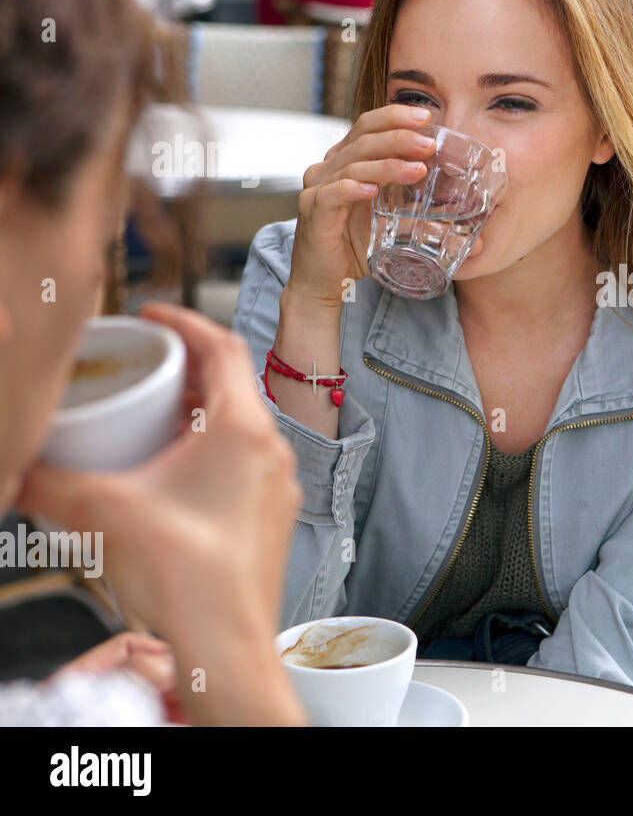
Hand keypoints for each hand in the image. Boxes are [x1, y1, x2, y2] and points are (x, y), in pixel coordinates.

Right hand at [17, 302, 305, 723]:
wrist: (226, 649)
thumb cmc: (187, 579)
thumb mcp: (104, 513)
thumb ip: (50, 483)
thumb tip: (17, 470)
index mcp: (245, 430)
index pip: (223, 347)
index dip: (185, 321)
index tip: (152, 315)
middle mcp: (272, 451)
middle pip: (231, 387)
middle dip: (184, 372)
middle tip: (142, 369)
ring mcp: (275, 487)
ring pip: (237, 429)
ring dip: (195, 416)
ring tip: (148, 421)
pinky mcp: (268, 519)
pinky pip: (240, 465)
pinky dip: (205, 454)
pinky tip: (167, 475)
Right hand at [286, 103, 437, 307]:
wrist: (323, 281)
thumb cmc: (355, 248)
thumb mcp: (394, 225)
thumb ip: (422, 215)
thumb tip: (472, 229)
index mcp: (346, 161)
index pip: (368, 126)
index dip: (395, 116)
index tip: (426, 116)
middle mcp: (329, 168)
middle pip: (363, 139)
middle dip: (398, 137)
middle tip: (428, 143)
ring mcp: (318, 188)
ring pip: (353, 165)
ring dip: (387, 164)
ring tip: (418, 170)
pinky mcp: (313, 211)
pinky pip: (333, 193)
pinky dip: (353, 189)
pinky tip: (373, 191)